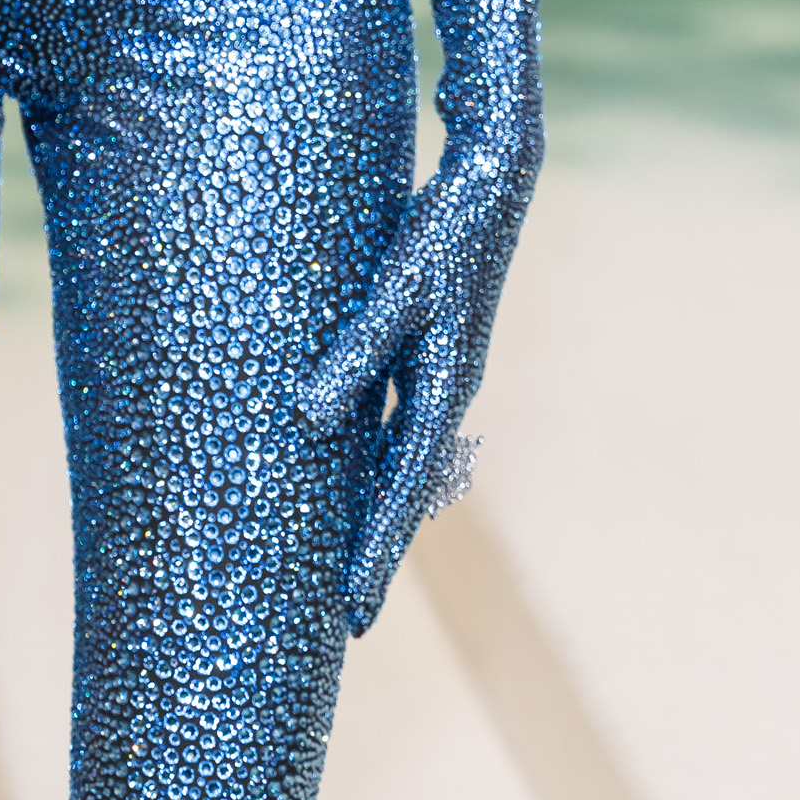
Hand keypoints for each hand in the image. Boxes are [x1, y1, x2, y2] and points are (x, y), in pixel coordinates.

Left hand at [300, 142, 534, 633]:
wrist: (492, 183)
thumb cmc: (440, 231)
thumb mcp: (394, 291)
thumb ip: (354, 354)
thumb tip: (308, 420)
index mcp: (443, 387)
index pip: (402, 490)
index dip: (376, 552)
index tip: (352, 615)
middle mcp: (445, 389)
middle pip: (405, 487)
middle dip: (376, 547)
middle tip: (348, 616)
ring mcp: (439, 370)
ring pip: (401, 457)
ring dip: (374, 506)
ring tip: (341, 558)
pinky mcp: (428, 346)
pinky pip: (397, 420)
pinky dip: (374, 456)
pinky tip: (345, 465)